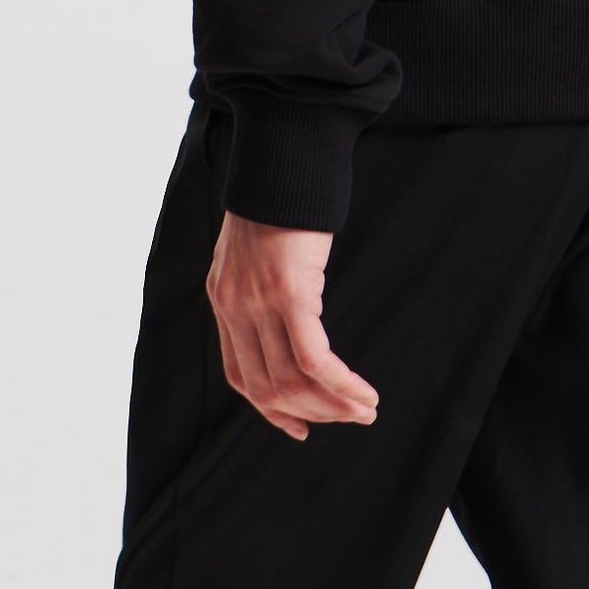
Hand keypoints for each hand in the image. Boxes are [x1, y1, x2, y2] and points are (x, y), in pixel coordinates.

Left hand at [204, 210, 380, 441]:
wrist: (283, 160)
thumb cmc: (279, 198)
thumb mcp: (254, 249)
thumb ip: (258, 286)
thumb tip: (283, 317)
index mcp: (224, 300)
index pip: (240, 377)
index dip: (271, 410)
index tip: (300, 428)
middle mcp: (235, 308)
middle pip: (268, 388)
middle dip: (311, 413)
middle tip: (346, 418)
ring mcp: (260, 304)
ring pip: (294, 381)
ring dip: (333, 405)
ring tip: (364, 410)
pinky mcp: (291, 294)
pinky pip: (316, 359)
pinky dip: (341, 384)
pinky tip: (364, 393)